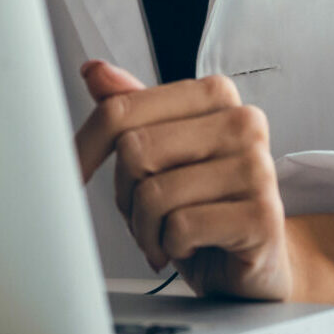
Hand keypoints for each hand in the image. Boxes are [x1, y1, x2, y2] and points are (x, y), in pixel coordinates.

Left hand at [74, 58, 292, 301]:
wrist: (252, 262)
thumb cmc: (203, 203)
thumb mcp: (162, 153)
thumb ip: (132, 108)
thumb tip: (94, 71)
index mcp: (215, 94)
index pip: (123, 109)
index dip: (86, 146)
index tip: (73, 171)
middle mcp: (242, 122)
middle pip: (135, 150)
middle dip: (125, 194)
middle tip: (144, 214)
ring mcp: (257, 168)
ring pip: (154, 193)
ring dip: (146, 228)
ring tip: (166, 235)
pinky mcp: (261, 216)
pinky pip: (180, 228)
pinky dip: (170, 247)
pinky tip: (188, 248)